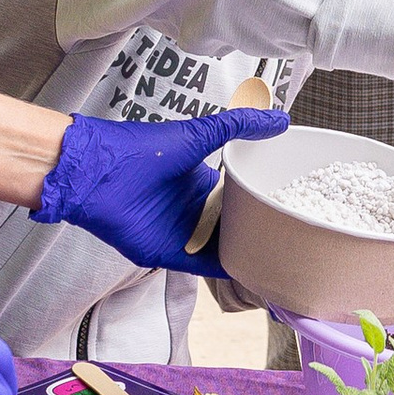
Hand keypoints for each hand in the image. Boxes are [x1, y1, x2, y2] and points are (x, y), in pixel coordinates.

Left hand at [33, 104, 287, 276]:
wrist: (97, 173)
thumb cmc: (142, 149)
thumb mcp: (198, 135)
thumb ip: (237, 126)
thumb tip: (280, 120)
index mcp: (201, 182)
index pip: (239, 198)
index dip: (262, 203)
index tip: (291, 207)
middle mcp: (194, 210)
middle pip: (234, 228)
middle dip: (259, 234)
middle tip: (295, 239)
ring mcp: (182, 234)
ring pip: (223, 250)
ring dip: (247, 256)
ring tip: (285, 263)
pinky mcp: (169, 255)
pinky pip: (204, 267)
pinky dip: (226, 271)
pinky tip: (254, 274)